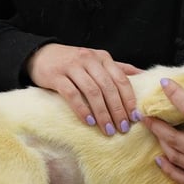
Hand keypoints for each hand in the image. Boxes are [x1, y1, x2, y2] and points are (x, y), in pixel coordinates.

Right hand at [26, 43, 142, 135]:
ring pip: (92, 92)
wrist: (41, 54)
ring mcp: (72, 67)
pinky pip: (72, 94)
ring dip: (102, 113)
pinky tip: (88, 122)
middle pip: (108, 87)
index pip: (120, 79)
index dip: (129, 99)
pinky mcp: (57, 76)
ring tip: (107, 129)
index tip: (134, 117)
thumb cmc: (73, 62)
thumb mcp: (97, 61)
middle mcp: (89, 60)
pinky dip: (82, 109)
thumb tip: (143, 75)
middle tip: (122, 127)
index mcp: (102, 57)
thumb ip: (118, 68)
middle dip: (117, 110)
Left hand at [142, 79, 183, 183]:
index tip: (165, 84)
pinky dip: (169, 169)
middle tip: (144, 113)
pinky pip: (183, 178)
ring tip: (152, 130)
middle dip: (157, 124)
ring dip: (161, 143)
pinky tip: (160, 159)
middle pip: (175, 138)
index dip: (176, 96)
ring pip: (176, 157)